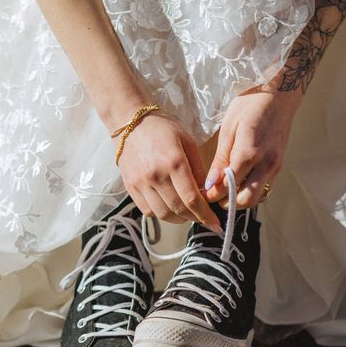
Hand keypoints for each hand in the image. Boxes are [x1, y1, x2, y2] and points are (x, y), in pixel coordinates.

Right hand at [117, 113, 221, 230]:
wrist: (129, 123)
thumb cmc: (162, 128)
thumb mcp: (188, 141)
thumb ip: (198, 169)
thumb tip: (207, 193)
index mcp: (174, 162)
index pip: (192, 199)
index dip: (206, 215)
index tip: (215, 224)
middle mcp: (156, 176)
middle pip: (179, 210)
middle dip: (195, 218)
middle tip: (203, 218)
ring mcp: (141, 183)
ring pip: (163, 214)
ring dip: (179, 219)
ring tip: (187, 213)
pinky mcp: (130, 187)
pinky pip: (148, 211)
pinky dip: (161, 213)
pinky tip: (169, 206)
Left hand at [204, 84, 302, 207]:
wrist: (279, 93)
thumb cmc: (251, 104)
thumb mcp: (228, 128)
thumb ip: (220, 159)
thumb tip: (211, 183)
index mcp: (250, 152)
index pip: (230, 186)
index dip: (215, 194)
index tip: (204, 194)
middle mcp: (266, 163)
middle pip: (247, 200)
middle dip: (229, 202)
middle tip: (214, 195)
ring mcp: (276, 166)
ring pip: (258, 197)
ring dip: (241, 198)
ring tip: (225, 189)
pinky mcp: (280, 165)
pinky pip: (265, 186)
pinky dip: (251, 190)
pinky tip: (240, 181)